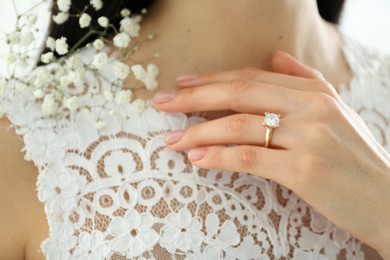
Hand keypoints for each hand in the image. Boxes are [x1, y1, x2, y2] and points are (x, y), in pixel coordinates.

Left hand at [153, 51, 389, 257]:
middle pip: (239, 93)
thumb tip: (275, 57)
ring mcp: (309, 137)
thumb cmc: (355, 158)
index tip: (182, 83)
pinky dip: (218, 157)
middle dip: (195, 97)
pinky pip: (249, 157)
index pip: (251, 77)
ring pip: (239, 125)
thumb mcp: (335, 110)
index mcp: (314, 91)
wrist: (388, 199)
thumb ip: (305, 79)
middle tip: (163, 103)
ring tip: (173, 139)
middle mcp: (311, 107)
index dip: (212, 79)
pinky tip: (197, 159)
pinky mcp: (305, 169)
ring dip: (198, 132)